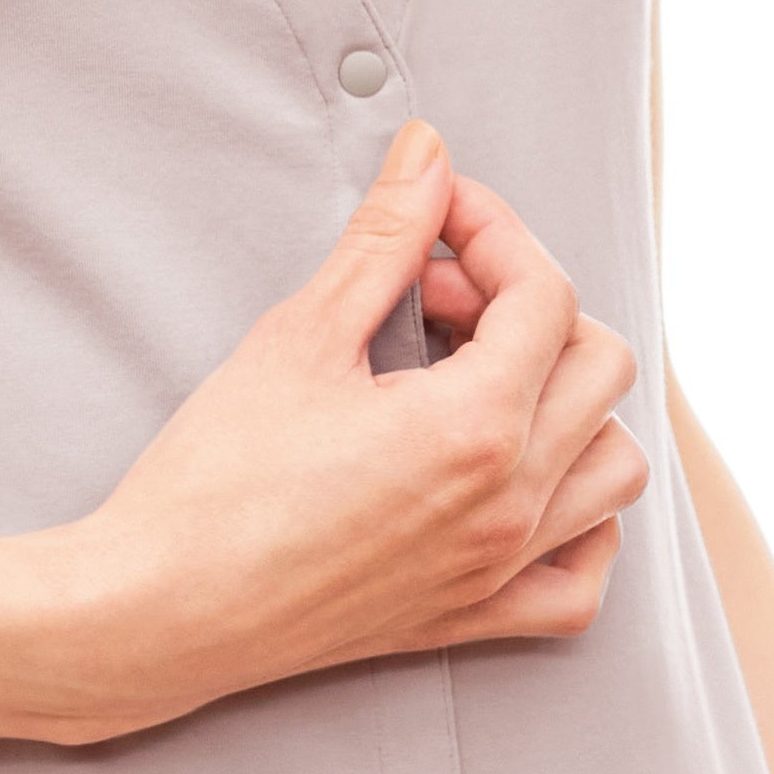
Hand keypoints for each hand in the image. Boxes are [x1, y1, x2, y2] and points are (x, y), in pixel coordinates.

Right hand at [46, 119, 647, 738]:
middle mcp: (511, 502)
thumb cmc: (212, 484)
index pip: (544, 294)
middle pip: (599, 367)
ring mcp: (500, 568)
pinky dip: (578, 524)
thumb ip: (382, 240)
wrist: (159, 611)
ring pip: (614, 467)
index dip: (493, 233)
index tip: (436, 217)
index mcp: (475, 427)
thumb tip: (429, 156)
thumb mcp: (297, 339)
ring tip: (477, 383)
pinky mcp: (471, 618)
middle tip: (432, 300)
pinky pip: (583, 580)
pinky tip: (517, 485)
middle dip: (528, 306)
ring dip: (569, 404)